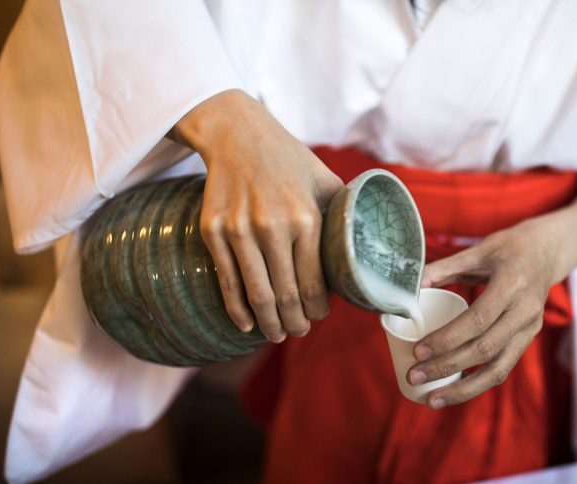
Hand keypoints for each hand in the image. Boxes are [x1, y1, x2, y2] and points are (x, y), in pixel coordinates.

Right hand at [172, 90, 342, 341]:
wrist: (237, 134)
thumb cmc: (289, 159)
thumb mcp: (325, 180)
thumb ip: (343, 216)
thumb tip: (363, 251)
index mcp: (305, 218)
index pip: (313, 283)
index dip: (317, 309)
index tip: (320, 315)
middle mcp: (272, 226)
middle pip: (285, 296)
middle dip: (295, 323)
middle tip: (299, 332)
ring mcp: (239, 230)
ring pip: (256, 294)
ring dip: (268, 324)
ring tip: (276, 333)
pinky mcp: (213, 230)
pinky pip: (227, 280)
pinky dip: (237, 308)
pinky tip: (246, 323)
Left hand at [408, 197, 576, 408]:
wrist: (547, 252)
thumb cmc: (509, 248)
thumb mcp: (478, 251)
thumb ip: (444, 268)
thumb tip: (410, 287)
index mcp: (512, 284)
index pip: (478, 319)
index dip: (447, 338)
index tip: (419, 350)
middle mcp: (525, 310)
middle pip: (485, 349)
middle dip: (447, 367)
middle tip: (414, 375)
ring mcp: (530, 328)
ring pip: (498, 369)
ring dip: (463, 389)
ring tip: (432, 399)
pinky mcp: (528, 339)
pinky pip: (503, 367)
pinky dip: (478, 383)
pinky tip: (454, 391)